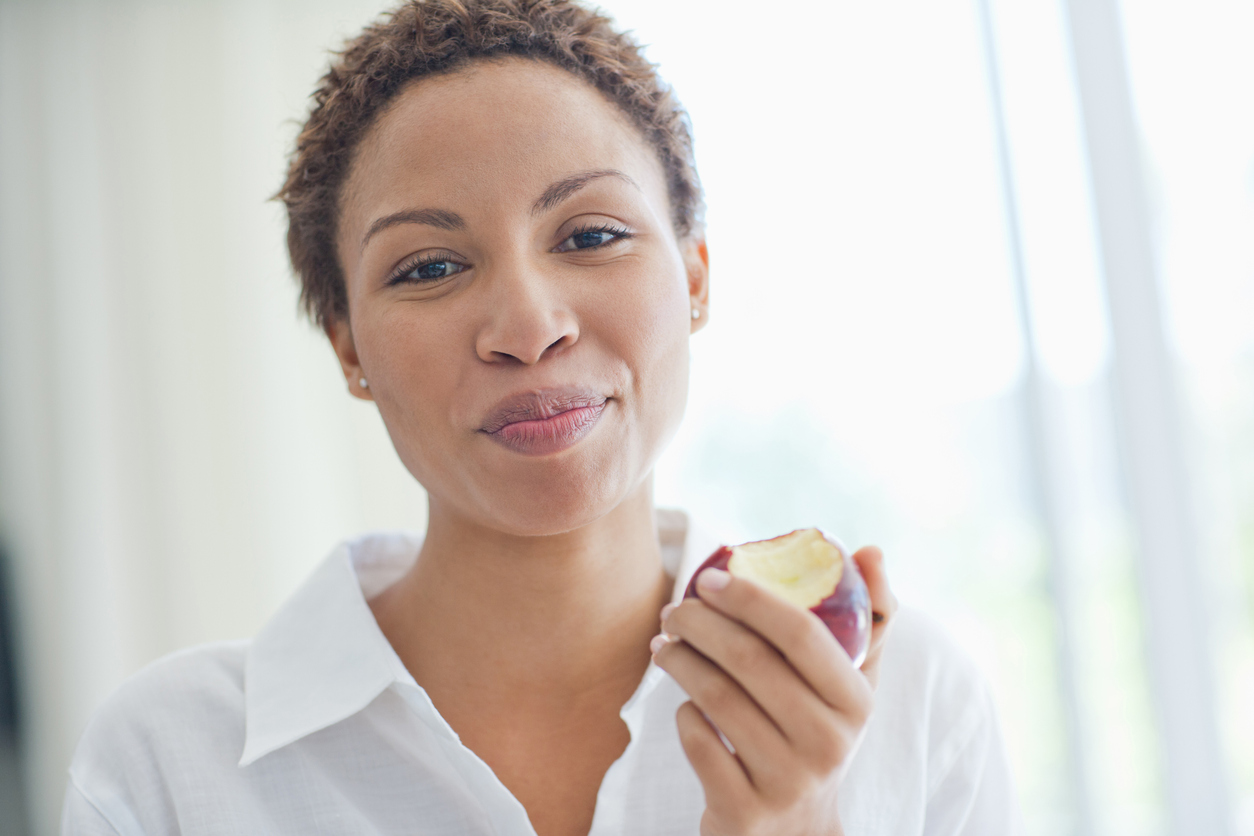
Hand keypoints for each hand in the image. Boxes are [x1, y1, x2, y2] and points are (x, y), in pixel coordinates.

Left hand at [651, 546, 896, 835]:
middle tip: (674, 609)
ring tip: (665, 644)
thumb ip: (869, 616)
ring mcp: (786, 781)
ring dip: (680, 661)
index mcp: (856, 703)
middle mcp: (828, 744)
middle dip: (700, 623)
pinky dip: (682, 714)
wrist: (797, 832)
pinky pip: (697, 740)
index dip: (749, 597)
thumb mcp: (850, 684)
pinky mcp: (743, 810)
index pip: (802, 633)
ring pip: (715, 697)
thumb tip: (870, 550)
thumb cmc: (818, 734)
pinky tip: (683, 702)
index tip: (708, 577)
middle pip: (749, 660)